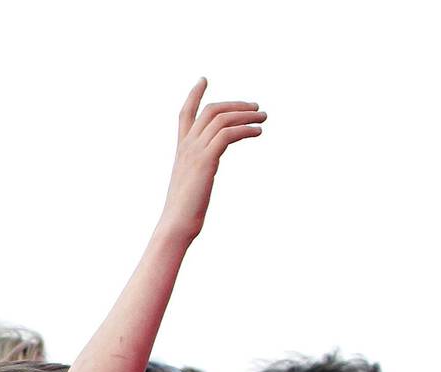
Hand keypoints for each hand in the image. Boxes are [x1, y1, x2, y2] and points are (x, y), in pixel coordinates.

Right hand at [158, 78, 264, 244]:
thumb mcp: (192, 185)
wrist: (176, 224)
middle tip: (256, 106)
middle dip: (235, 104)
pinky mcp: (206, 160)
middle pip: (210, 111)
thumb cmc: (184, 212)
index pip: (185, 115)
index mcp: (181, 151)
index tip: (203, 79)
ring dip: (246, 114)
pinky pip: (228, 134)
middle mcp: (186, 147)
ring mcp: (195, 152)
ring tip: (264, 117)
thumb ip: (198, 172)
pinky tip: (258, 132)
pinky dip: (245, 128)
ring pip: (221, 119)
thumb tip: (205, 175)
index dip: (193, 95)